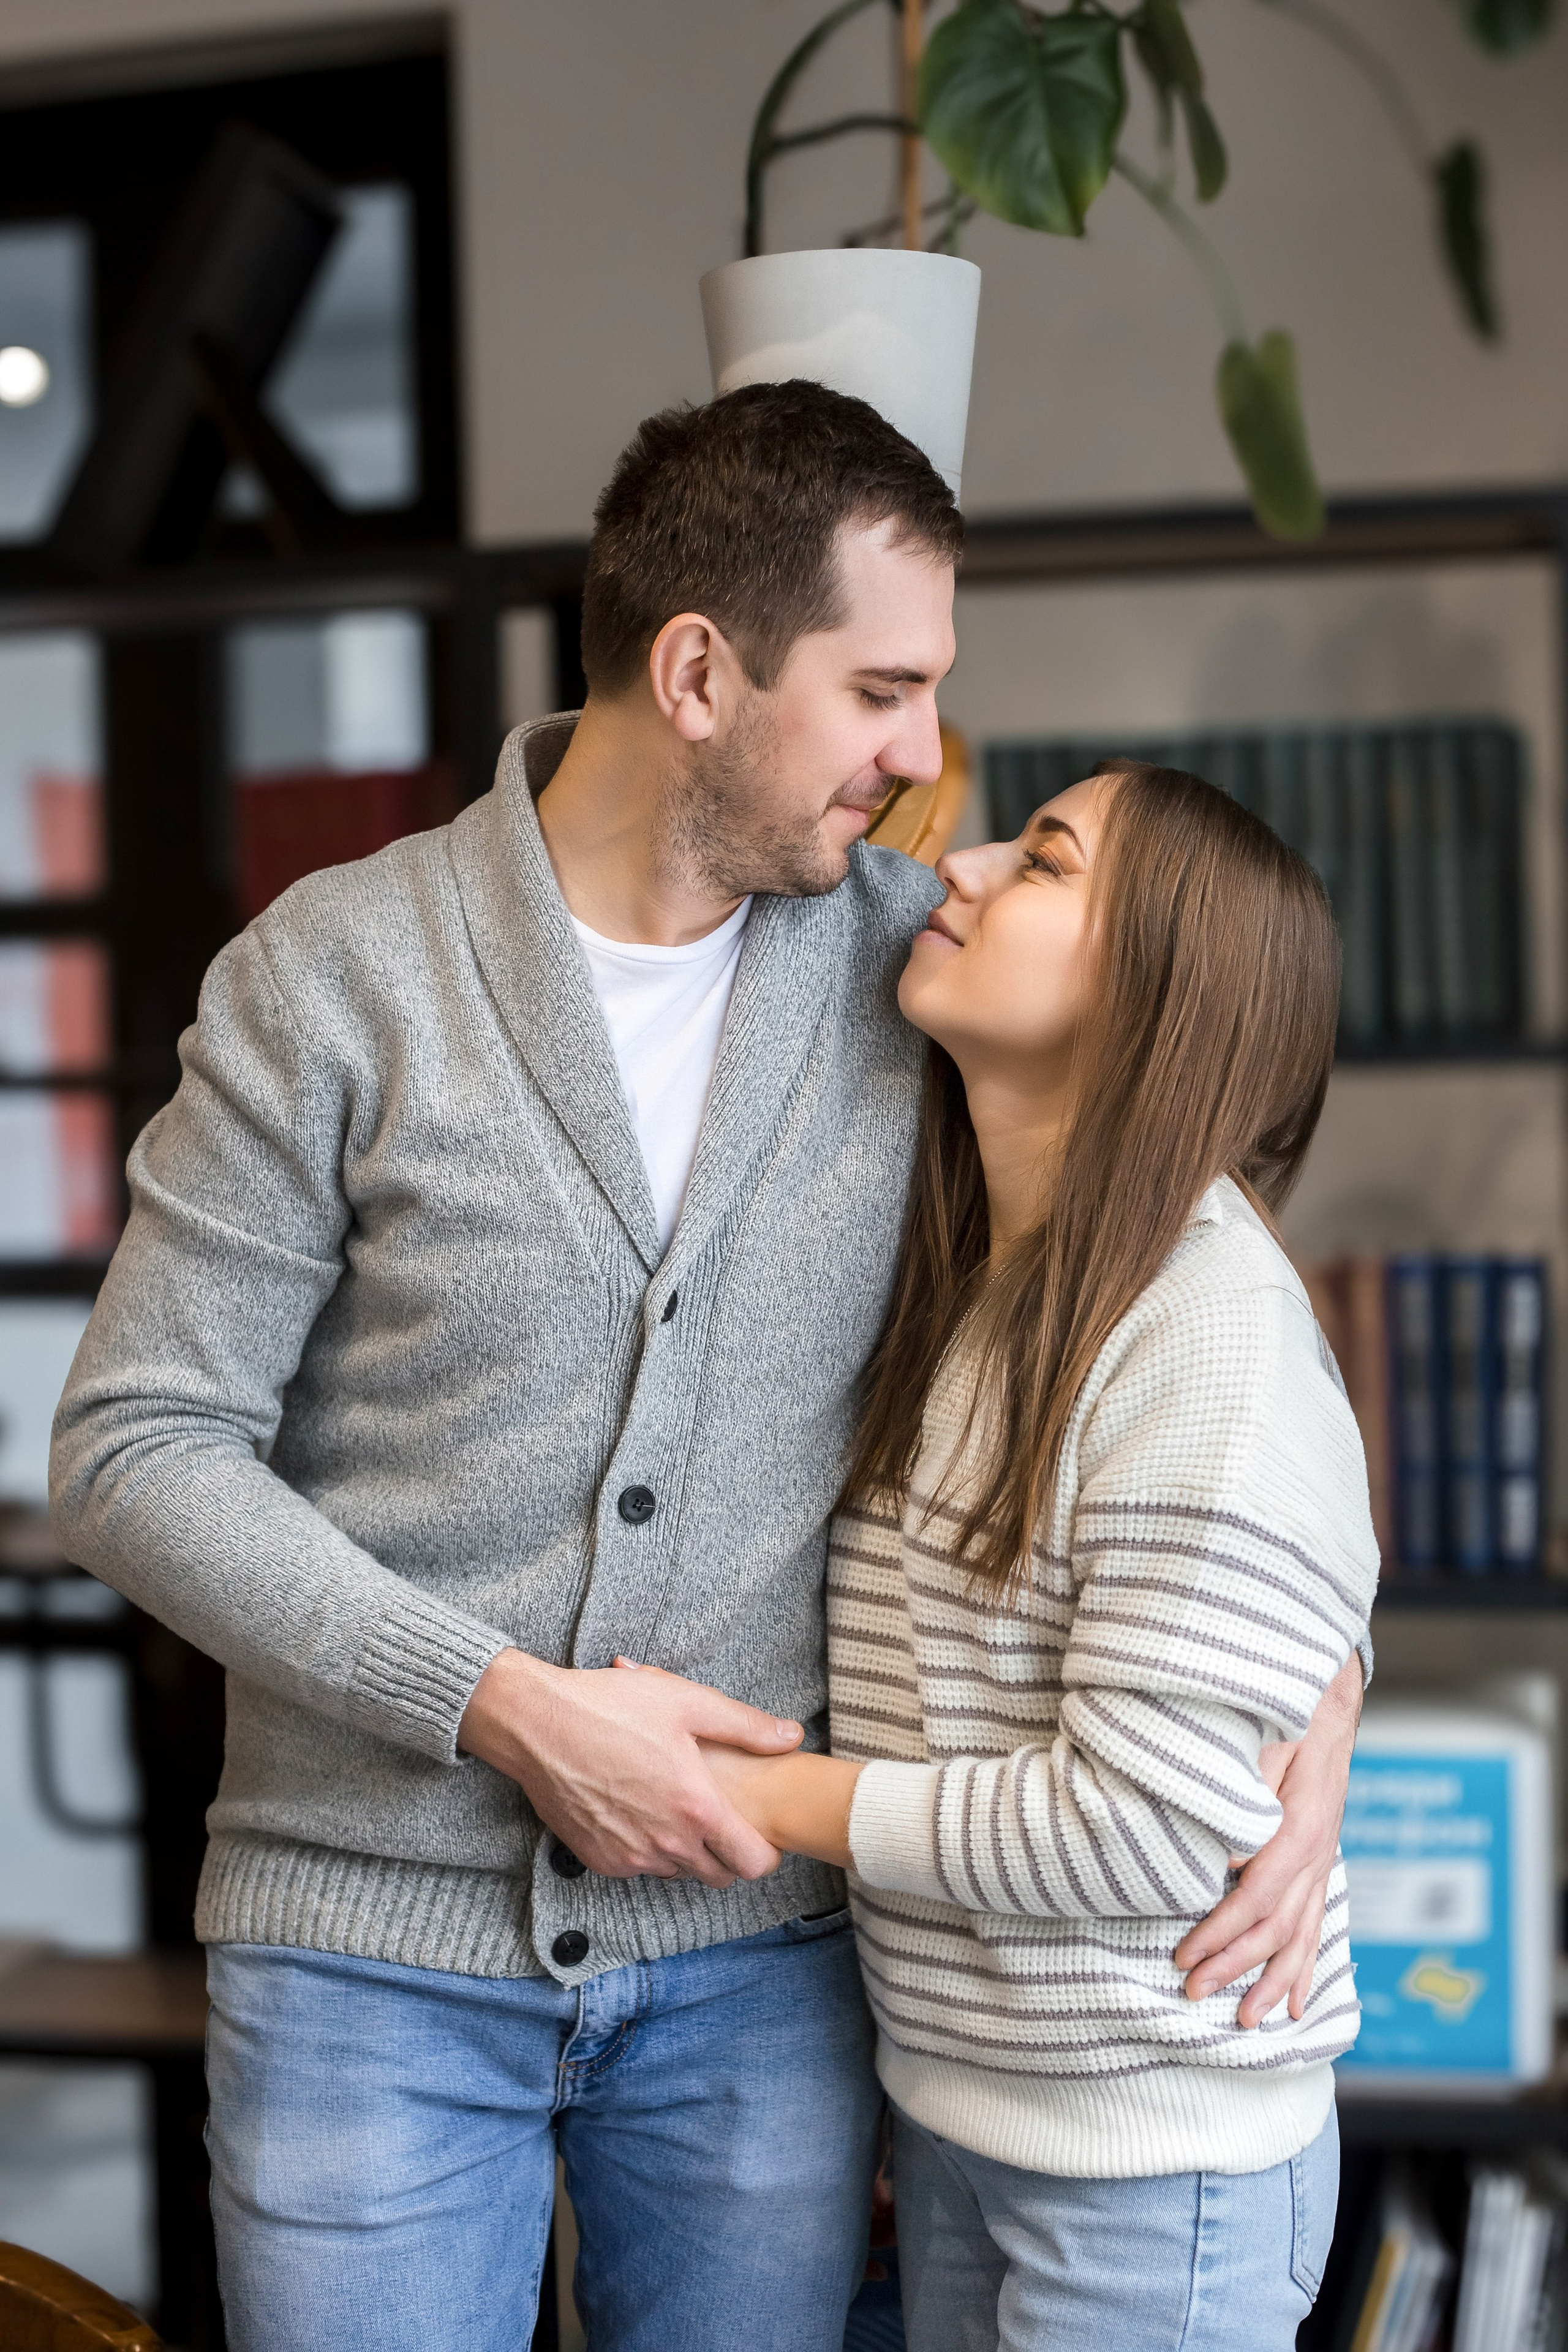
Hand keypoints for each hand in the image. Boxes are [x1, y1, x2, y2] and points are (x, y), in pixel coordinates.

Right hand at [457, 1649, 801, 1887]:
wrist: (537, 1724)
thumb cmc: (612, 1707)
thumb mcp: (687, 1702)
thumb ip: (746, 1726)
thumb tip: (792, 1737)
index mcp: (696, 1807)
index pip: (753, 1863)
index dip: (765, 1852)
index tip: (759, 1832)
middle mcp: (666, 1843)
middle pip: (719, 1876)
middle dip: (727, 1854)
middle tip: (719, 1817)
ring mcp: (630, 1856)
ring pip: (678, 1873)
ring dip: (686, 1852)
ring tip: (675, 1806)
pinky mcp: (599, 1860)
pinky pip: (639, 1868)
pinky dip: (647, 1850)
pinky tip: (639, 1809)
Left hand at [1174, 1651, 1362, 2026]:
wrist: (1327, 1707)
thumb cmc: (1286, 1723)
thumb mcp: (1261, 1747)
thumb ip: (1244, 1794)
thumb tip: (1222, 1851)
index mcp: (1299, 1832)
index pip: (1255, 1898)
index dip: (1220, 1932)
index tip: (1185, 1955)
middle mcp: (1315, 1857)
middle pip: (1275, 1928)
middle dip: (1234, 1966)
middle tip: (1195, 1993)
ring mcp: (1321, 1867)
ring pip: (1299, 1938)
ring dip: (1272, 1982)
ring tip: (1248, 2021)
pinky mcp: (1319, 1867)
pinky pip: (1316, 1927)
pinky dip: (1306, 1968)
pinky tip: (1298, 2003)